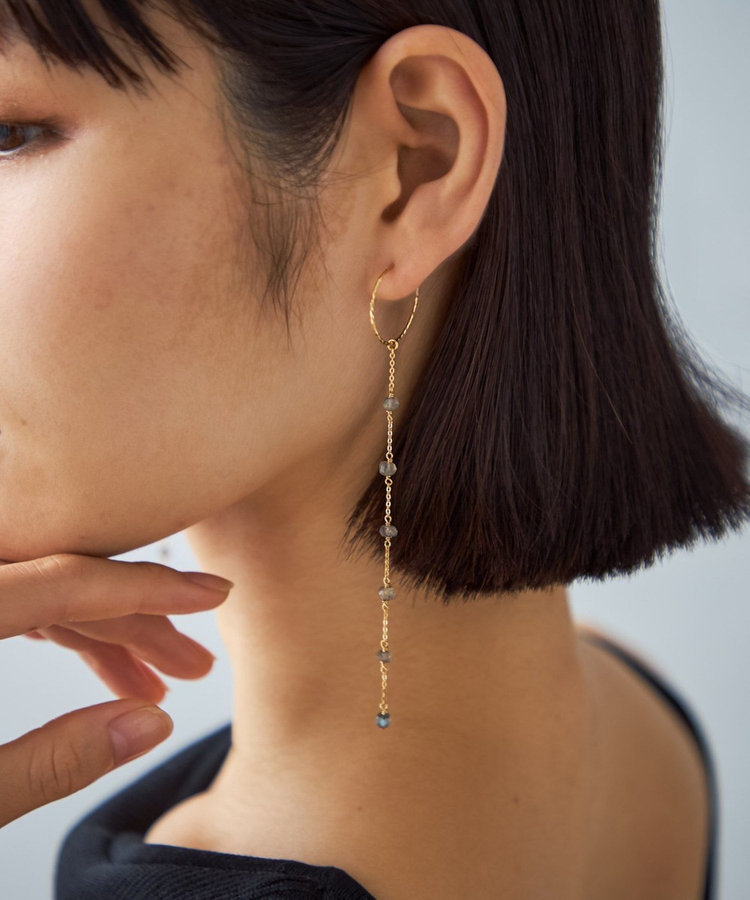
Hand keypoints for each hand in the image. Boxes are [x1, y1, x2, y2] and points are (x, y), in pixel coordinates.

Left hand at [0, 553, 232, 826]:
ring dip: (109, 638)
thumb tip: (153, 725)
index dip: (150, 589)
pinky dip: (69, 635)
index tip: (215, 592)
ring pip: (46, 592)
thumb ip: (53, 760)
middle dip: (140, 628)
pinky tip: (109, 667)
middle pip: (64, 584)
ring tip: (156, 687)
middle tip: (196, 666)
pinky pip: (21, 601)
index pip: (68, 580)